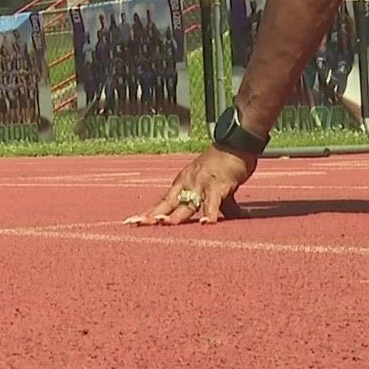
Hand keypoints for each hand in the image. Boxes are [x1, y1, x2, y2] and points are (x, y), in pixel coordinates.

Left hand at [128, 146, 255, 225]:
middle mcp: (188, 183)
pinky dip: (210, 213)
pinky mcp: (218, 185)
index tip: (131, 222)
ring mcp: (201, 184)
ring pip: (186, 204)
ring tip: (164, 225)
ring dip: (176, 216)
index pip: (162, 201)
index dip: (149, 212)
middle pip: (167, 203)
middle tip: (136, 224)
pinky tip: (206, 224)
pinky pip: (213, 202)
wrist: (236, 143)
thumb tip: (214, 220)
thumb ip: (211, 204)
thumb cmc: (224, 163)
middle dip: (152, 215)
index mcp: (182, 183)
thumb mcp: (210, 184)